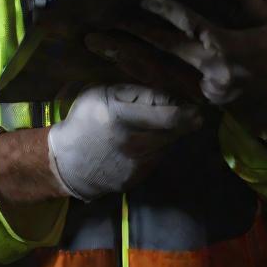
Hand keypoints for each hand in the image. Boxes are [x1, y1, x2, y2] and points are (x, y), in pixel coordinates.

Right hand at [46, 83, 202, 201]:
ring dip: (174, 131)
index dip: (184, 107)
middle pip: (176, 128)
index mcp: (120, 115)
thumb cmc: (84, 120)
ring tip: (169, 121)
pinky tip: (148, 139)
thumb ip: (130, 92)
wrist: (70, 163)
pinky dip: (160, 145)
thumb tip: (163, 90)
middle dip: (189, 118)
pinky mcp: (141, 176)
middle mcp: (134, 140)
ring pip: (169, 142)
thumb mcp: (100, 95)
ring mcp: (139, 161)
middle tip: (196, 112)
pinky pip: (159, 155)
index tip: (193, 101)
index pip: (167, 112)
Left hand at [87, 0, 266, 148]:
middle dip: (133, 31)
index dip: (165, 10)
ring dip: (124, 54)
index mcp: (228, 47)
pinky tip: (115, 59)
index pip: (190, 24)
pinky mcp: (195, 100)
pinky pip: (163, 82)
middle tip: (104, 19)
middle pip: (164, 47)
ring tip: (94, 41)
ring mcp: (200, 88)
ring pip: (156, 69)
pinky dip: (138, 70)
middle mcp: (210, 69)